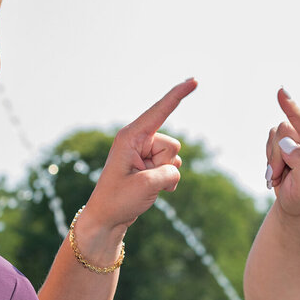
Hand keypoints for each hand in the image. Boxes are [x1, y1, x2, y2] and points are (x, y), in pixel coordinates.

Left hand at [83, 78, 196, 231]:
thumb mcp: (146, 186)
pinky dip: (166, 182)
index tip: (194, 80)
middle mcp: (138, 140)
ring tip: (141, 186)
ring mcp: (144, 152)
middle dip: (165, 165)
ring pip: (174, 158)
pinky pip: (172, 168)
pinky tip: (149, 190)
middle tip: (141, 179)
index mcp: (130, 136)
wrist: (106, 219)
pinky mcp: (150, 165)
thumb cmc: (118, 200)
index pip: (159, 111)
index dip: (178, 95)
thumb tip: (174, 169)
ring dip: (164, 175)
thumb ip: (169, 173)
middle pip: (172, 145)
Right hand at [265, 89, 299, 217]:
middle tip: (281, 175)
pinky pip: (272, 136)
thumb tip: (288, 142)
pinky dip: (271, 155)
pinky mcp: (294, 133)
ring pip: (276, 134)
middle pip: (286, 130)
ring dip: (274, 158)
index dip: (294, 110)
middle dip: (278, 155)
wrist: (299, 201)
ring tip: (282, 174)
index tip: (282, 92)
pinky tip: (280, 167)